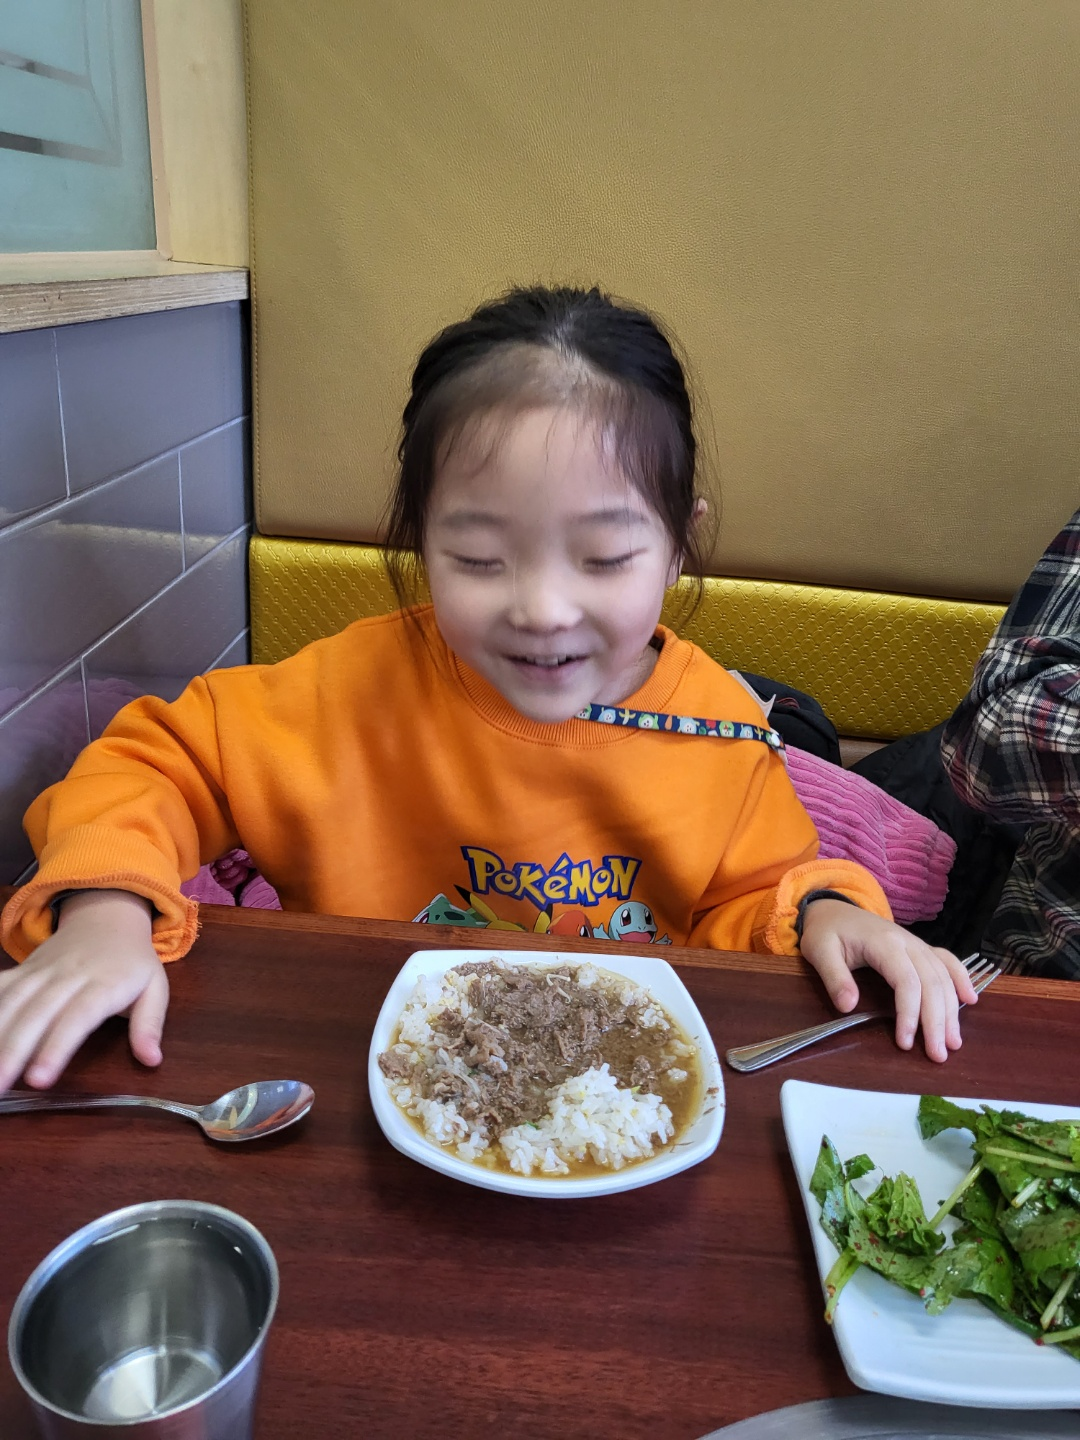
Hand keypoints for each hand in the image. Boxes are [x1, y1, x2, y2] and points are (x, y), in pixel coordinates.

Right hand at [0, 889, 167, 1091]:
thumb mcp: (155, 988)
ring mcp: (39, 972)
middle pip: (35, 1014)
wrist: (107, 917)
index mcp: (103, 983)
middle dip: (12, 1052)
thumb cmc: (132, 962)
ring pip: (11, 1002)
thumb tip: (152, 1060)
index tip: (38, 1080)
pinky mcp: (22, 970)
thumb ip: (150, 1024)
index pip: (77, 1017)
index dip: (56, 1048)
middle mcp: (66, 976)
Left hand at [799, 899, 977, 1063]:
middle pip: (932, 982)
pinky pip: (947, 961)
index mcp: (884, 943)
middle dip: (937, 1021)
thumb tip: (848, 1007)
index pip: (906, 981)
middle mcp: (908, 942)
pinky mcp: (920, 948)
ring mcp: (917, 944)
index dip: (909, 1013)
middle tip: (937, 1055)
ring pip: (943, 977)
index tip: (904, 1043)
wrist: (833, 909)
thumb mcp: (819, 951)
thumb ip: (834, 977)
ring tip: (953, 1042)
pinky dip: (961, 979)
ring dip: (951, 1010)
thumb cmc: (826, 931)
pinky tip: (970, 1000)